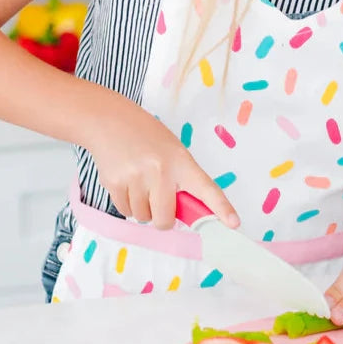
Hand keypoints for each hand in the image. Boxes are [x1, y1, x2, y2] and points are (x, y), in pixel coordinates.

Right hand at [86, 100, 239, 230]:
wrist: (108, 120)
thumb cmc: (145, 136)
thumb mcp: (171, 150)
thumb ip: (180, 180)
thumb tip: (182, 215)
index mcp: (180, 160)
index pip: (205, 188)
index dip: (221, 207)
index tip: (234, 223)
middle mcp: (160, 170)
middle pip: (164, 219)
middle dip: (162, 217)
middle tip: (158, 199)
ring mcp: (135, 177)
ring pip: (143, 217)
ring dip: (142, 208)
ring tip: (139, 182)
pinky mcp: (113, 183)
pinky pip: (125, 211)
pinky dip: (127, 203)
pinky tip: (126, 181)